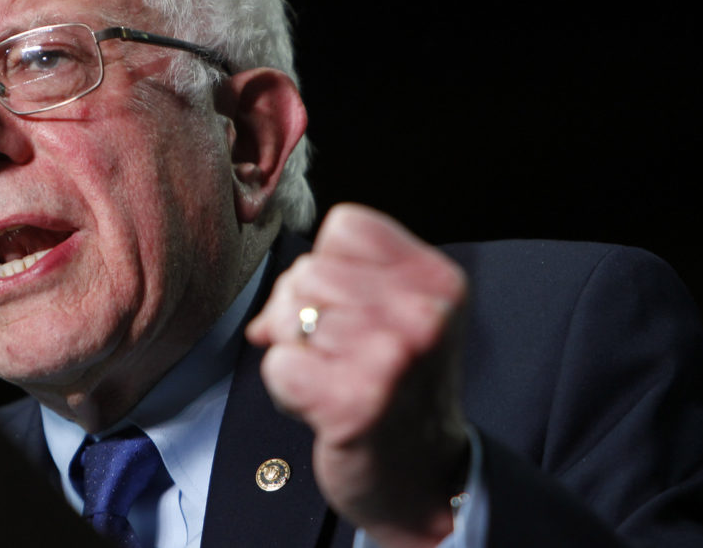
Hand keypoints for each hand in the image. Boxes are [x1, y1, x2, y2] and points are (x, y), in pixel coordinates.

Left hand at [246, 204, 468, 547]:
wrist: (423, 478)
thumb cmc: (399, 390)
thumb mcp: (395, 317)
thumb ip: (340, 284)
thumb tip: (266, 307)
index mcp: (436, 280)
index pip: (345, 226)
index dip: (328, 265)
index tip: (348, 309)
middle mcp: (423, 313)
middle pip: (307, 270)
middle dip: (301, 313)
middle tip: (337, 357)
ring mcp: (392, 357)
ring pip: (289, 315)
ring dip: (296, 353)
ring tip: (334, 382)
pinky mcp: (356, 402)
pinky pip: (278, 364)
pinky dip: (285, 389)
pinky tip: (322, 408)